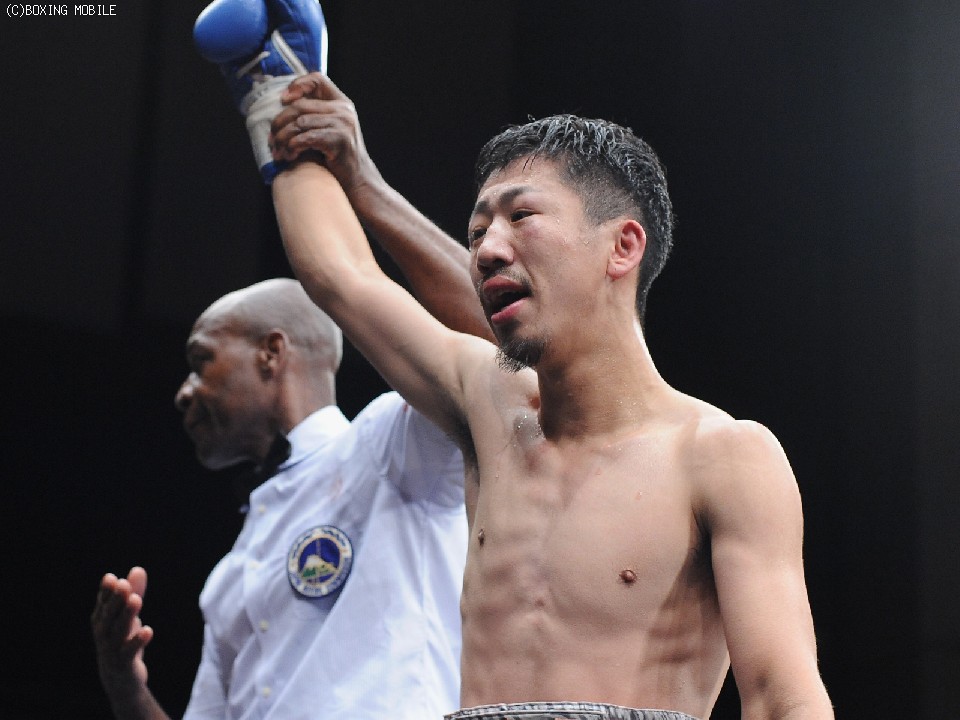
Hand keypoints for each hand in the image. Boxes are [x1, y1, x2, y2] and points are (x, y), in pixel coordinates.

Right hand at [91, 567, 153, 693]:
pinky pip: (130, 652)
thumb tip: (138, 569)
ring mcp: (112, 649)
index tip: (111, 578)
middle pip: (109, 615)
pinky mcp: (123, 663)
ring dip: (127, 615)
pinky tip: (148, 630)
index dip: (106, 591)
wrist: (119, 677)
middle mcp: (103, 633)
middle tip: (123, 584)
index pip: (103, 603)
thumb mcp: (128, 615)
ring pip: (119, 631)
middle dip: (116, 599)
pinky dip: (137, 641)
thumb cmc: (122, 639)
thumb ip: (134, 592)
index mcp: (102, 619)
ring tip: (136, 600)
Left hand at [270, 72, 383, 197]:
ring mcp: (343, 124)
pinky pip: (306, 138)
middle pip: (300, 105)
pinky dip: (293, 147)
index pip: (317, 79)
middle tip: (272, 139)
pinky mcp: (338, 140)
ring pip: (299, 122)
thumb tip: (283, 105)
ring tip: (278, 151)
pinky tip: (290, 156)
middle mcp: (343, 110)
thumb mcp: (331, 129)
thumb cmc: (339, 157)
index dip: (297, 85)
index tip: (283, 101)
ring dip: (283, 138)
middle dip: (280, 122)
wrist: (358, 180)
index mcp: (342, 102)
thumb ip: (316, 115)